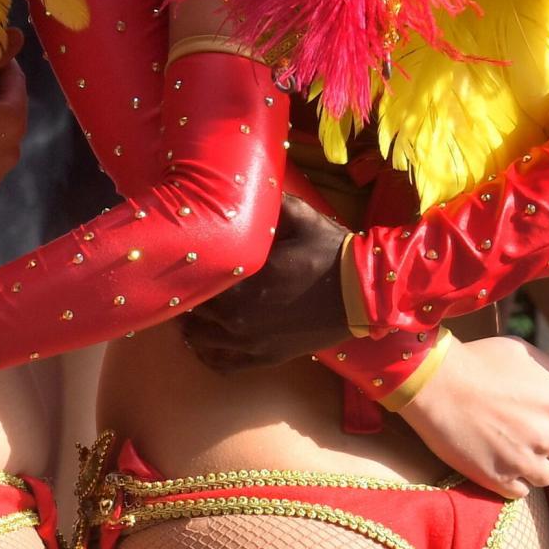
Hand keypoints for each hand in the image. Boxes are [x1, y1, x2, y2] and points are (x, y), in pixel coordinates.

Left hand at [180, 194, 354, 369]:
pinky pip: (222, 364)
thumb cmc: (331, 252)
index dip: (186, 268)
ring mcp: (250, 342)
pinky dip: (208, 355)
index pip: (195, 278)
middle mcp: (238, 316)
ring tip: (194, 311)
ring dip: (193, 325)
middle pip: (192, 309)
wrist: (364, 293)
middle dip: (188, 296)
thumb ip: (270, 203)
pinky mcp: (264, 358)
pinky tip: (206, 343)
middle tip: (186, 283)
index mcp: (243, 280)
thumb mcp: (301, 218)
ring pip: (199, 339)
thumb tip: (245, 184)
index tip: (184, 258)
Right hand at [398, 334, 548, 498]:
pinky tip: (496, 467)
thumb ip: (548, 371)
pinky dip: (511, 483)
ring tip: (511, 456)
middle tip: (523, 439)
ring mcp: (523, 460)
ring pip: (546, 478)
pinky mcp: (497, 479)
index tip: (538, 422)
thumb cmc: (475, 360)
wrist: (434, 384)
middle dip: (548, 448)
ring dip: (532, 468)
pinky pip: (519, 493)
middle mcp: (548, 435)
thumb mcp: (522, 351)